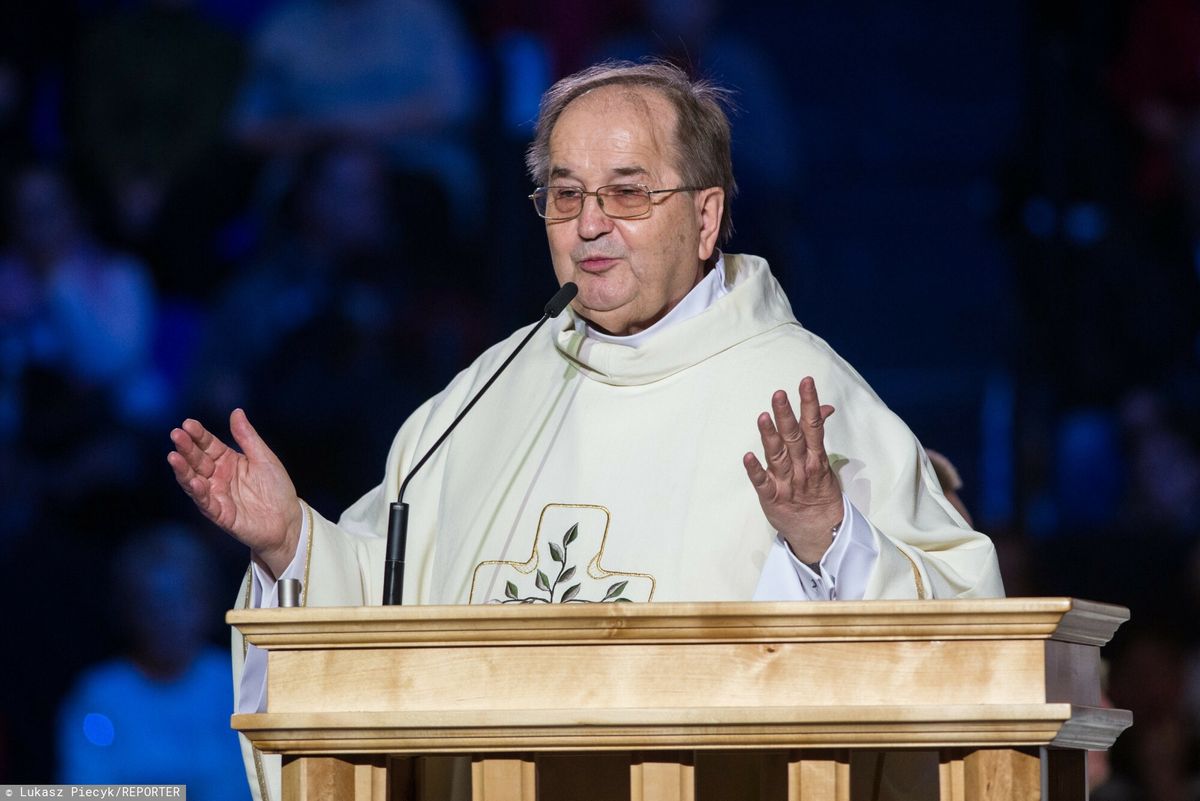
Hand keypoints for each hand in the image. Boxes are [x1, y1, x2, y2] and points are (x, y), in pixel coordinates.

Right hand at [168, 409, 300, 577]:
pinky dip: (199, 492)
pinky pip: (206, 502)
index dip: (198, 435)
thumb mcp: (264, 458)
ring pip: (194, 480)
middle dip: (186, 448)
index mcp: (227, 460)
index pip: (208, 445)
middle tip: (176, 434)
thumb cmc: (276, 488)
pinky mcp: (219, 514)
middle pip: (197, 460)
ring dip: (183, 470)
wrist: (288, 520)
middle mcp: (217, 476)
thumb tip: (236, 411)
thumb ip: (248, 437)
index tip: (188, 423)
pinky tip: (194, 482)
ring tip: (174, 456)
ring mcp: (216, 495)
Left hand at [743, 376, 843, 563]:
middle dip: (786, 415)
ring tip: (763, 418)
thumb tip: (824, 407)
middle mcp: (802, 466)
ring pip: (778, 456)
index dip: (809, 403)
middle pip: (794, 437)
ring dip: (770, 437)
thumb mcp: (822, 459)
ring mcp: (787, 482)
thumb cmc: (817, 490)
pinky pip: (762, 483)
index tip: (805, 382)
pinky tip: (747, 457)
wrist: (820, 531)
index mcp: (815, 456)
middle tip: (778, 394)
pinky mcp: (773, 498)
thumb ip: (816, 432)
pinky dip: (755, 470)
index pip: (813, 424)